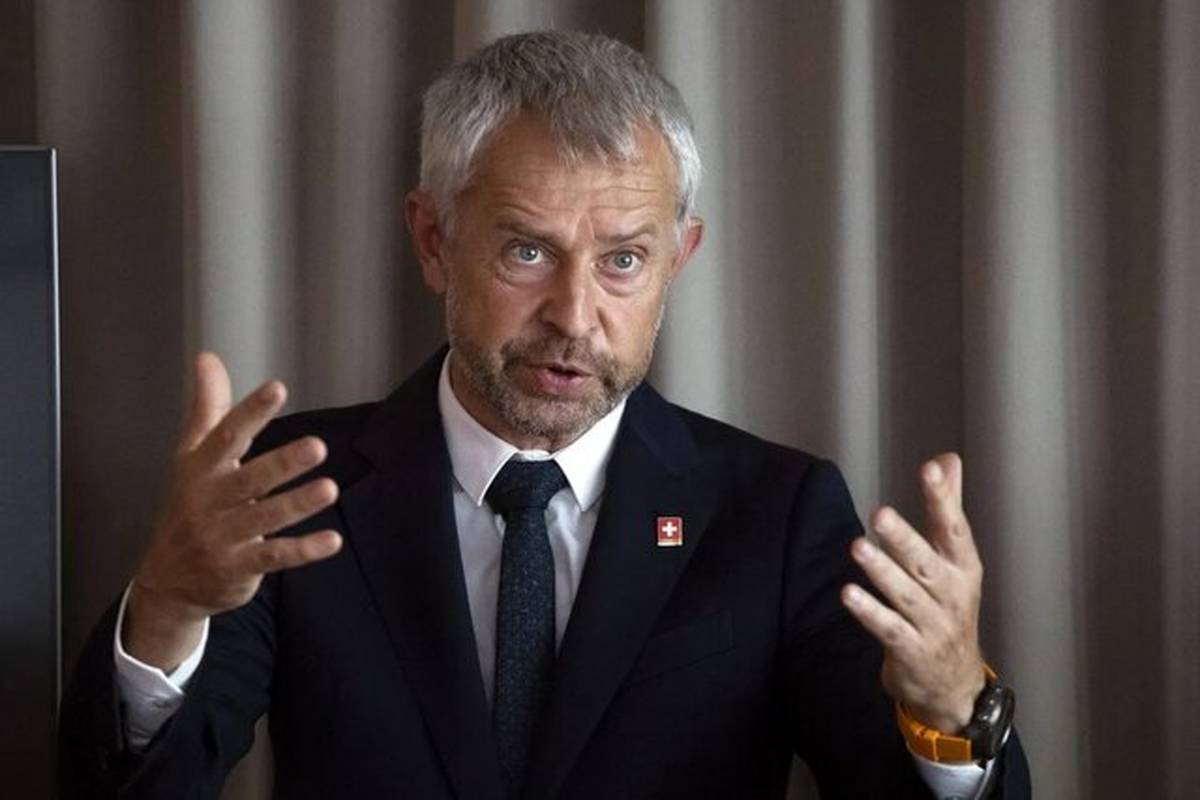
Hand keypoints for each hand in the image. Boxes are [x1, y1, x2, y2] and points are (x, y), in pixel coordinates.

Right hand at [123, 352, 341, 669]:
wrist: (165, 583)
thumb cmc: (188, 507)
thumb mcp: (192, 458)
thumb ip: (208, 409)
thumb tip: (207, 357)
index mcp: (199, 470)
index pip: (224, 436)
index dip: (250, 412)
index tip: (277, 388)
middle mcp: (207, 502)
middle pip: (247, 479)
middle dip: (282, 463)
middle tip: (318, 447)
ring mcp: (220, 537)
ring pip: (263, 518)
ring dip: (297, 504)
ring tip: (330, 488)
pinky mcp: (237, 568)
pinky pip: (274, 557)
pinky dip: (303, 550)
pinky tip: (332, 540)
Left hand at [840, 452, 986, 733]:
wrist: (952, 683)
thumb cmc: (947, 607)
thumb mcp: (954, 560)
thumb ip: (947, 508)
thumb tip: (947, 459)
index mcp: (963, 568)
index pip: (954, 529)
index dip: (944, 499)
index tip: (931, 468)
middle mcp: (951, 594)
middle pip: (926, 563)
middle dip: (904, 538)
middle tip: (880, 514)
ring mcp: (933, 625)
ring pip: (905, 595)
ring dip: (881, 572)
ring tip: (858, 547)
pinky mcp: (911, 650)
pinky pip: (889, 629)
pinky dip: (869, 612)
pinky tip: (848, 593)